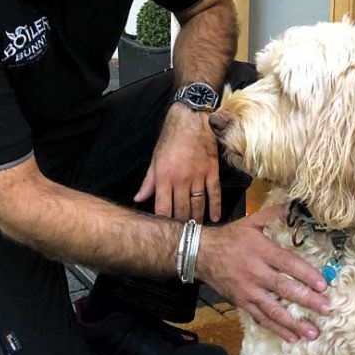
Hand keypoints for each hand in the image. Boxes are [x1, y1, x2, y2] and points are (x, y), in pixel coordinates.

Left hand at [134, 105, 221, 221]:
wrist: (191, 119)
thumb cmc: (171, 138)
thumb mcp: (155, 159)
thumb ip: (148, 182)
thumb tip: (139, 198)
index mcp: (164, 177)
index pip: (163, 208)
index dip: (164, 222)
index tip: (165, 232)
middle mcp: (181, 179)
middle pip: (182, 210)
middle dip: (182, 225)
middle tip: (183, 235)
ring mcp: (198, 176)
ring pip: (198, 205)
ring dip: (197, 219)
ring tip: (196, 230)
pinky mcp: (212, 171)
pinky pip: (214, 193)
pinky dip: (215, 207)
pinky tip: (215, 218)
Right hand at [197, 205, 330, 342]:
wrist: (201, 254)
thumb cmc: (231, 237)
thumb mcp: (252, 221)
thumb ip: (276, 214)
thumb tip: (298, 206)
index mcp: (261, 251)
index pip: (287, 264)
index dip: (306, 275)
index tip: (324, 285)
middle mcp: (255, 273)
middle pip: (284, 290)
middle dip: (307, 301)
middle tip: (327, 310)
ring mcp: (248, 291)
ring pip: (273, 310)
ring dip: (294, 323)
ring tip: (313, 333)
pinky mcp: (242, 303)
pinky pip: (261, 319)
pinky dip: (276, 330)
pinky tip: (292, 338)